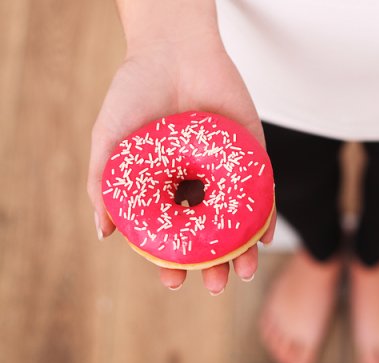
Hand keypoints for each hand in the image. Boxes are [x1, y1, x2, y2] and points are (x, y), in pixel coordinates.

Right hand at [87, 35, 274, 292]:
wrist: (173, 50)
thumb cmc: (135, 94)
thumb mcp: (110, 141)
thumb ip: (104, 185)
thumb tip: (104, 233)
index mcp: (165, 188)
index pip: (172, 235)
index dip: (172, 261)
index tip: (173, 282)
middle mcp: (198, 186)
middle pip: (209, 235)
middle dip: (213, 265)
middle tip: (215, 286)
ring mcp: (226, 173)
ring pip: (238, 222)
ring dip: (242, 251)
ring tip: (240, 273)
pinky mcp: (253, 156)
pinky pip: (263, 193)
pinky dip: (265, 217)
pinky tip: (263, 239)